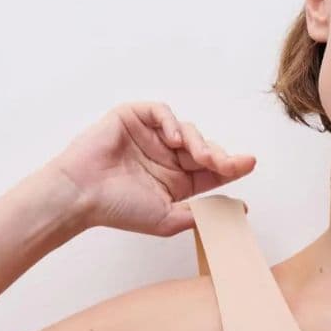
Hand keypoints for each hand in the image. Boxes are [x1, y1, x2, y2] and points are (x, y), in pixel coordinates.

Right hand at [45, 101, 255, 235]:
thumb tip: (240, 209)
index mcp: (177, 181)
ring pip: (187, 130)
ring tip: (200, 156)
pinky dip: (171, 122)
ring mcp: (151, 137)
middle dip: (219, 156)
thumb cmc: (118, 209)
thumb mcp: (168, 219)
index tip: (249, 163)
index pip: (212, 171)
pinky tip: (173, 140)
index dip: (232, 166)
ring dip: (199, 142)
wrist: (81, 195)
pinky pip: (161, 112)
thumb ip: (202, 214)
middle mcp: (167, 157)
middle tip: (228, 164)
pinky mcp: (134, 118)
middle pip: (204, 149)